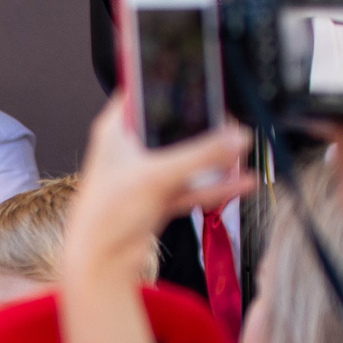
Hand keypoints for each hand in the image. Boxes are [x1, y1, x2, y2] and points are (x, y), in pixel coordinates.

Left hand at [65, 94, 255, 282]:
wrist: (100, 265)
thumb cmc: (106, 217)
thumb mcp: (157, 177)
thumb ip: (200, 156)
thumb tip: (235, 139)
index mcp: (116, 130)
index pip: (144, 91)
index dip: (170, 82)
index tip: (200, 77)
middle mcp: (130, 149)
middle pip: (173, 126)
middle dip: (204, 126)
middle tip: (231, 121)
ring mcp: (145, 175)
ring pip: (186, 159)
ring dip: (213, 159)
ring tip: (242, 152)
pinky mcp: (157, 199)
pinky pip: (192, 186)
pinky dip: (214, 186)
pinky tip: (240, 182)